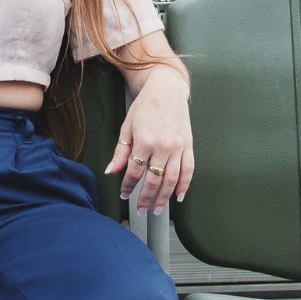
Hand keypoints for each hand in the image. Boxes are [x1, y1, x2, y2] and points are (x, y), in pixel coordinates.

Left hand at [103, 68, 192, 214]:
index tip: (124, 195)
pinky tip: (178, 196)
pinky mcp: (188, 146)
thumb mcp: (127, 126)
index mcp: (144, 141)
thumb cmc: (145, 106)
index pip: (135, 172)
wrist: (167, 89)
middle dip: (146, 198)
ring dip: (164, 198)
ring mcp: (178, 147)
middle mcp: (163, 146)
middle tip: (141, 210)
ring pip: (172, 179)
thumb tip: (111, 171)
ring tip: (157, 210)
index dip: (128, 186)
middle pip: (154, 180)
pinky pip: (188, 170)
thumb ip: (120, 151)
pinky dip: (184, 185)